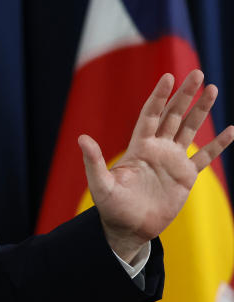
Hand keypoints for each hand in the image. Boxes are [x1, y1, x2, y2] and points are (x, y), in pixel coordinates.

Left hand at [79, 70, 233, 262]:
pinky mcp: (186, 177)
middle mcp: (157, 149)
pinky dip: (218, 145)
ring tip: (212, 89)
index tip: (168, 76)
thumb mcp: (100, 183)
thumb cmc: (111, 206)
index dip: (159, 96)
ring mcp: (173, 161)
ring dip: (201, 110)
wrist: (129, 228)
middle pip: (173, 115)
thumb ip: (94, 161)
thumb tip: (82, 138)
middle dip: (184, 95)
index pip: (151, 114)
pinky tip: (231, 130)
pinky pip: (205, 156)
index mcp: (139, 146)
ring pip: (190, 129)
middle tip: (196, 73)